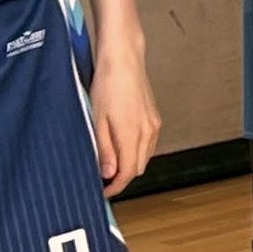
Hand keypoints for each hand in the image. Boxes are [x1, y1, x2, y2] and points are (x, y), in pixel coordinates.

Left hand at [90, 48, 161, 197]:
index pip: (128, 173)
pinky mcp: (154, 118)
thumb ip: (104, 149)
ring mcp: (153, 125)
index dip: (115, 187)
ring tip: (110, 162)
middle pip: (138, 168)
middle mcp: (147, 132)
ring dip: (129, 164)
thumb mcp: (97, 119)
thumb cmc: (107, 84)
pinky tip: (122, 145)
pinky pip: (148, 144)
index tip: (103, 192)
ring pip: (144, 157)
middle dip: (121, 177)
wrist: (124, 59)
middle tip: (102, 178)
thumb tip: (108, 173)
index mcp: (132, 134)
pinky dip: (136, 151)